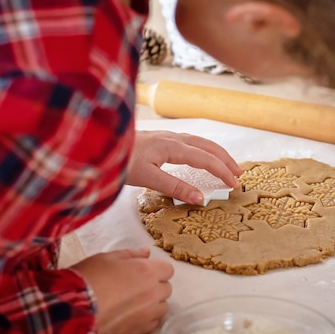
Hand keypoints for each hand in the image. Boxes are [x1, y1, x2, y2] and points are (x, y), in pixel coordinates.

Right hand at [71, 248, 173, 333]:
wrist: (75, 309)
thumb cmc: (90, 277)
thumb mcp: (108, 258)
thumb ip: (132, 254)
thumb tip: (146, 253)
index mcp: (148, 271)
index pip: (168, 269)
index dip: (157, 269)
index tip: (145, 271)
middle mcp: (154, 292)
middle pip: (167, 288)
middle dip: (156, 286)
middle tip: (136, 287)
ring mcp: (149, 313)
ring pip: (163, 306)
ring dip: (153, 303)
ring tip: (134, 303)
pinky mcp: (141, 330)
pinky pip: (154, 323)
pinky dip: (147, 319)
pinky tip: (131, 316)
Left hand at [127, 130, 242, 203]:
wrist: (95, 143)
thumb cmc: (119, 160)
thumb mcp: (147, 178)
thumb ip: (175, 187)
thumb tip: (201, 197)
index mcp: (172, 147)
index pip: (206, 159)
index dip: (222, 172)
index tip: (235, 185)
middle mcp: (172, 138)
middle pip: (207, 146)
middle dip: (225, 160)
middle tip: (239, 175)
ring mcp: (166, 136)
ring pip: (199, 142)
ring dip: (216, 153)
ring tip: (226, 165)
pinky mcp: (159, 139)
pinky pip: (190, 142)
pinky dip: (203, 150)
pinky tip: (200, 155)